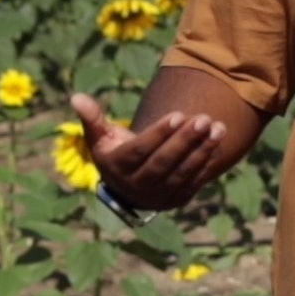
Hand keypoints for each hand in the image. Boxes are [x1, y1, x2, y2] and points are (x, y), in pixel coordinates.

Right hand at [72, 92, 225, 210]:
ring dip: (202, 149)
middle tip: (203, 118)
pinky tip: (218, 141)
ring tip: (217, 126)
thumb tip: (76, 97)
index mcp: (117, 169)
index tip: (177, 114)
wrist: (131, 186)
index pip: (140, 151)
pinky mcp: (177, 199)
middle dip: (184, 140)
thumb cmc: (116, 151)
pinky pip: (194, 180)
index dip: (158, 134)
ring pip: (182, 172)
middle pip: (163, 163)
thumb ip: (93, 118)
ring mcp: (159, 196)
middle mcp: (137, 186)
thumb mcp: (102, 137)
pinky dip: (207, 161)